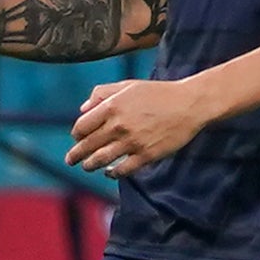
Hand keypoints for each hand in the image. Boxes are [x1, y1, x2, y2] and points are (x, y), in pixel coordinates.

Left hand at [66, 77, 209, 176]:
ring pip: (101, 160)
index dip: (76, 135)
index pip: (82, 126)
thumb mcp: (128, 86)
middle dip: (76, 155)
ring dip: (89, 166)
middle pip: (87, 146)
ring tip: (87, 167)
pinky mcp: (146, 155)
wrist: (188, 104)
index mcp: (112, 106)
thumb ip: (102, 93)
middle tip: (70, 160)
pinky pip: (122, 170)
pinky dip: (112, 174)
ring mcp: (132, 142)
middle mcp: (119, 125)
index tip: (77, 139)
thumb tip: (83, 109)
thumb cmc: (157, 93)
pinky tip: (109, 172)